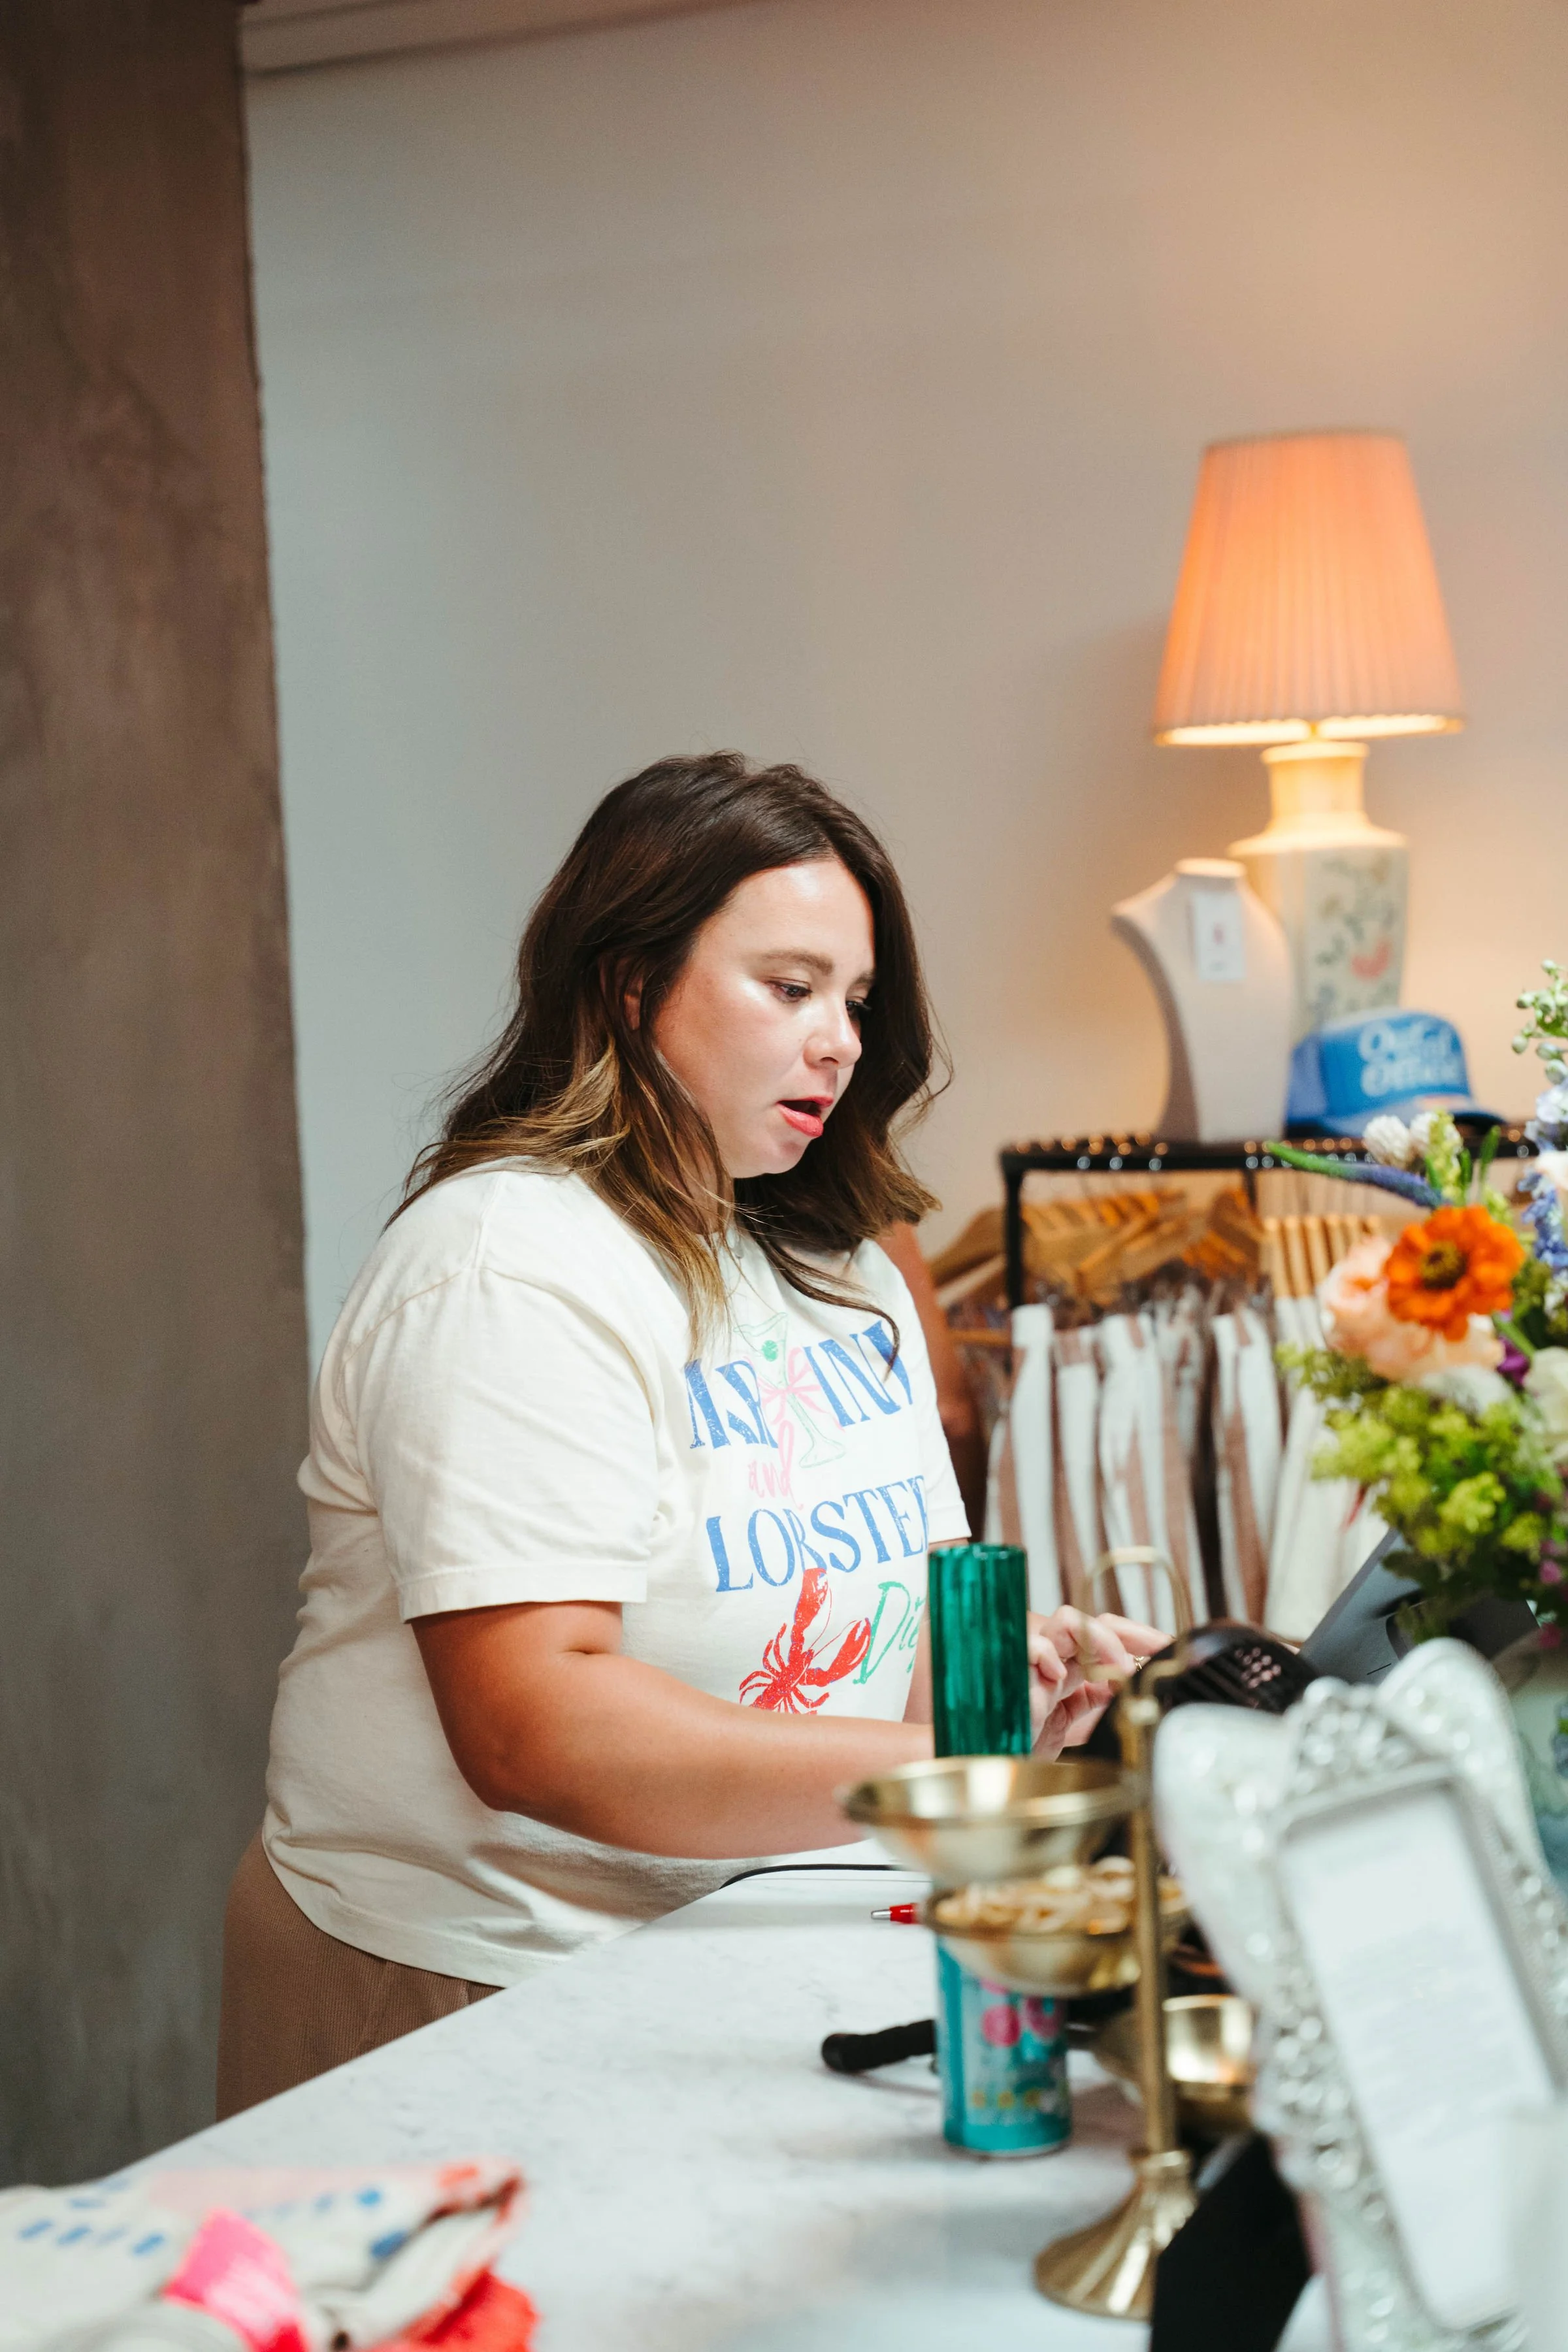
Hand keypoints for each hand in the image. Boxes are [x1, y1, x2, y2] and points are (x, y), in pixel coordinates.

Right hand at [1026, 1607, 1166, 1758]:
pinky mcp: (1013, 1675)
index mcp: (1068, 1669)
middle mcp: (1053, 1660)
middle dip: (1132, 1632)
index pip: (1107, 1636)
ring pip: (1066, 1620)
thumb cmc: (1021, 1745)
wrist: (992, 1766)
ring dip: (1100, 1639)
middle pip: (1094, 1621)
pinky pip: (1030, 1645)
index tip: (1170, 1648)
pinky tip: (1062, 1677)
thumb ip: (1092, 1700)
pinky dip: (1049, 1653)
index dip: (1140, 1638)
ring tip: (1119, 1669)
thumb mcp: (1070, 1724)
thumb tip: (1125, 1685)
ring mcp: (1034, 1664)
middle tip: (1159, 1651)